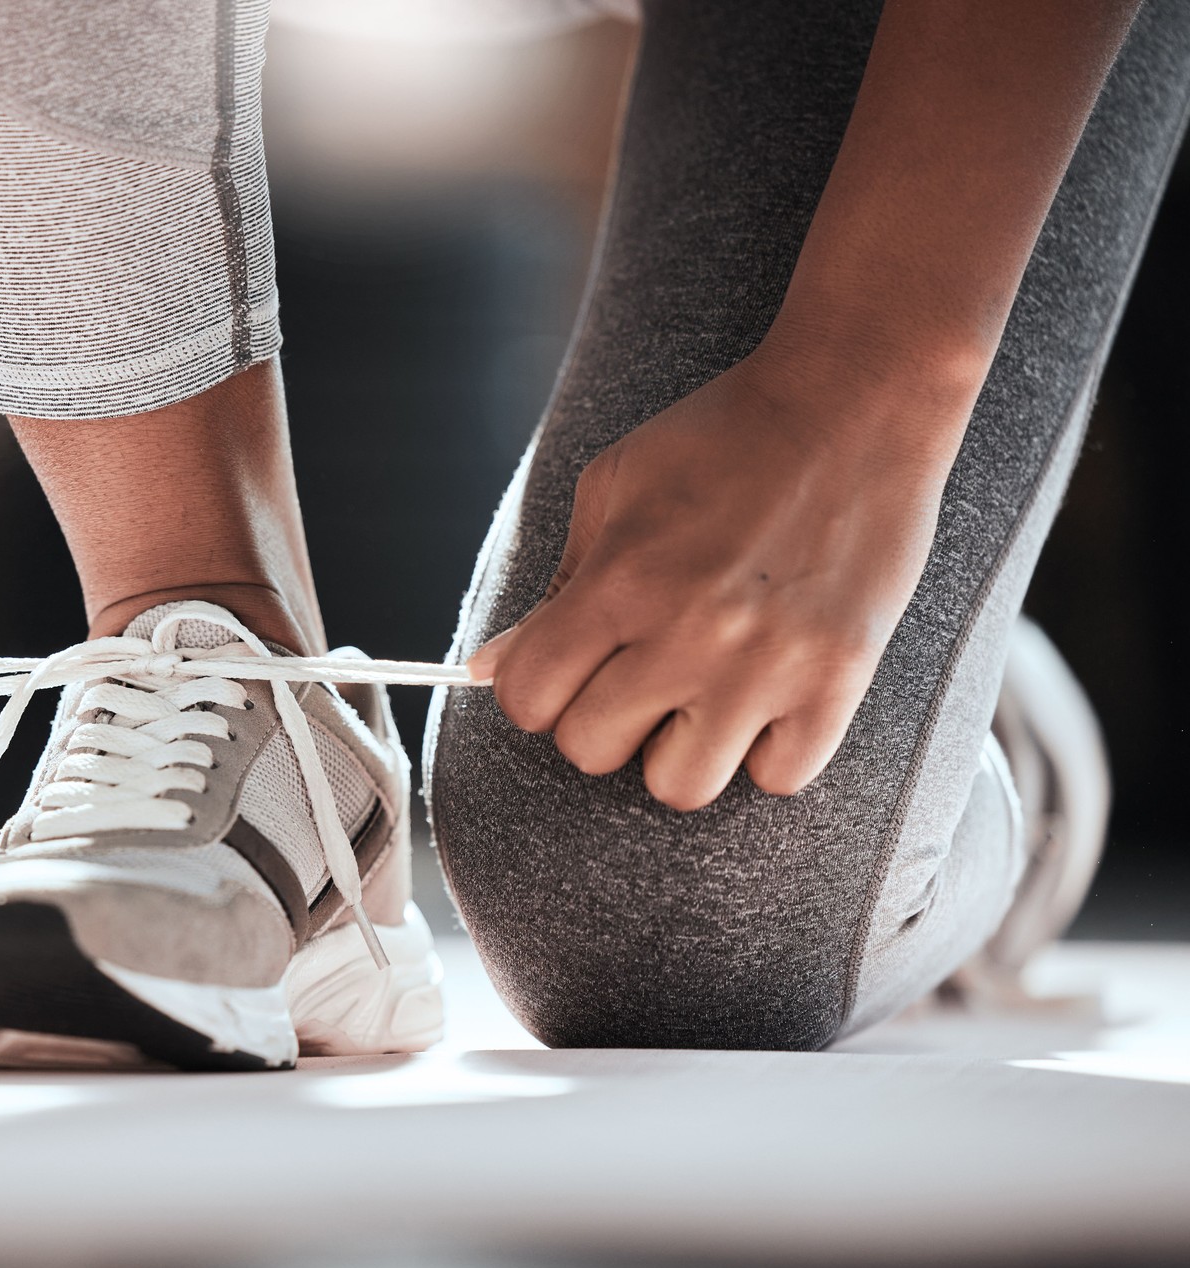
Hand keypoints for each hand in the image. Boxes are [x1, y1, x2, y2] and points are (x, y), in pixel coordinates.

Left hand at [469, 351, 956, 810]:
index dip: (534, 690)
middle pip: (591, 750)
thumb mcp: (614, 487)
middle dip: (599, 718)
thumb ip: (555, 584)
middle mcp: (689, 635)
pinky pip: (778, 778)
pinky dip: (765, 751)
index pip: (528, 698)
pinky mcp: (840, 681)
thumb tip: (490, 668)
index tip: (564, 669)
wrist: (856, 401)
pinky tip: (765, 696)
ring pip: (680, 786)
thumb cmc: (722, 438)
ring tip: (699, 695)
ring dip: (677, 749)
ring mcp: (768, 666)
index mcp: (622, 581)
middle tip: (635, 674)